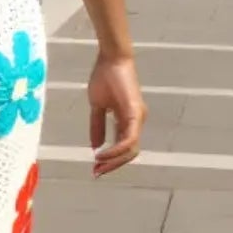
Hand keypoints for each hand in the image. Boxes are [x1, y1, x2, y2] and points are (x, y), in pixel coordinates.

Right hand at [87, 52, 145, 176]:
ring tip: (98, 165)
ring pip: (131, 149)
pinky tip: (102, 153)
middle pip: (129, 153)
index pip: (124, 147)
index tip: (95, 168)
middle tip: (96, 172)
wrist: (110, 59)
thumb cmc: (104, 77)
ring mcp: (137, 118)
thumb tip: (95, 146)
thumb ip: (97, 126)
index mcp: (128, 120)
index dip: (111, 160)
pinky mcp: (135, 113)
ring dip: (114, 160)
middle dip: (113, 165)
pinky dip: (116, 149)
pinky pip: (128, 139)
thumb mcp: (97, 106)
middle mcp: (136, 122)